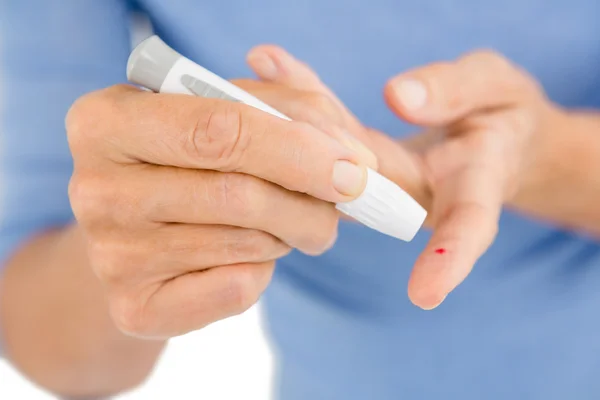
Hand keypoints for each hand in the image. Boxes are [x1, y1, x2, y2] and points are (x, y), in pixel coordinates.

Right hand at [66, 83, 373, 337]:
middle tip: (349, 201)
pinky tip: (252, 252)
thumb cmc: (194, 155)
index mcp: (108, 120)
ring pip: (243, 243)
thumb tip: (354, 158)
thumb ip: (296, 110)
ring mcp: (108, 254)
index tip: (357, 168)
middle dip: (311, 202)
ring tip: (289, 219)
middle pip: (236, 195)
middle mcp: (93, 187)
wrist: (144, 222)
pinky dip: (265, 269)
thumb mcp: (234, 108)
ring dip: (291, 232)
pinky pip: (235, 289)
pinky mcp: (133, 305)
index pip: (221, 130)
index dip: (301, 149)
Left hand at [246, 46, 561, 309]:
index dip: (450, 256)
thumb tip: (399, 96)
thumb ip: (456, 91)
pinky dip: (297, 102)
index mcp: (471, 187)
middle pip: (371, 192)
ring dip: (295, 125)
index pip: (468, 224)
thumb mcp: (499, 91)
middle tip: (280, 130)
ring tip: (262, 70)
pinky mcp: (355, 166)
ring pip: (333, 161)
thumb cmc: (506, 115)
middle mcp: (413, 196)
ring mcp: (377, 185)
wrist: (489, 133)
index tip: (426, 294)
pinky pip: (324, 136)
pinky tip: (267, 61)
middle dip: (324, 169)